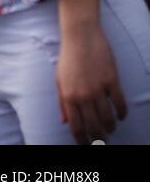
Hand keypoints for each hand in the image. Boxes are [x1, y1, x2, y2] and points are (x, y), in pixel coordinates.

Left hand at [57, 26, 126, 143]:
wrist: (80, 36)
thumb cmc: (68, 58)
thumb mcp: (59, 80)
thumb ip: (61, 102)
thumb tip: (64, 122)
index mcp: (67, 96)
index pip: (76, 126)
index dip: (81, 139)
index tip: (85, 145)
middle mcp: (82, 95)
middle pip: (94, 126)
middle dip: (98, 138)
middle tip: (102, 141)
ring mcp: (98, 89)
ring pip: (109, 119)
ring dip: (110, 128)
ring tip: (110, 130)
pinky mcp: (112, 81)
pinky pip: (120, 105)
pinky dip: (122, 114)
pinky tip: (120, 117)